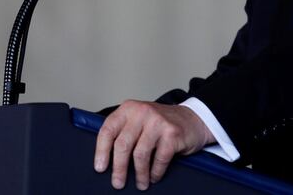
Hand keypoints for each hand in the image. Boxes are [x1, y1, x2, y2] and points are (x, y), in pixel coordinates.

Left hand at [94, 100, 215, 189]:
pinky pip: (159, 159)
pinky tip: (154, 177)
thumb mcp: (139, 120)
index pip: (108, 130)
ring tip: (140, 183)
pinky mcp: (172, 133)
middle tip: (118, 183)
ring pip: (140, 154)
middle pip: (122, 144)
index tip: (100, 167)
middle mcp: (142, 112)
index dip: (101, 151)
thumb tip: (106, 159)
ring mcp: (158, 122)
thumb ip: (123, 132)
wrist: (192, 119)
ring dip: (139, 174)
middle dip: (119, 168)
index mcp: (129, 109)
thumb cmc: (161, 124)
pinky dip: (155, 172)